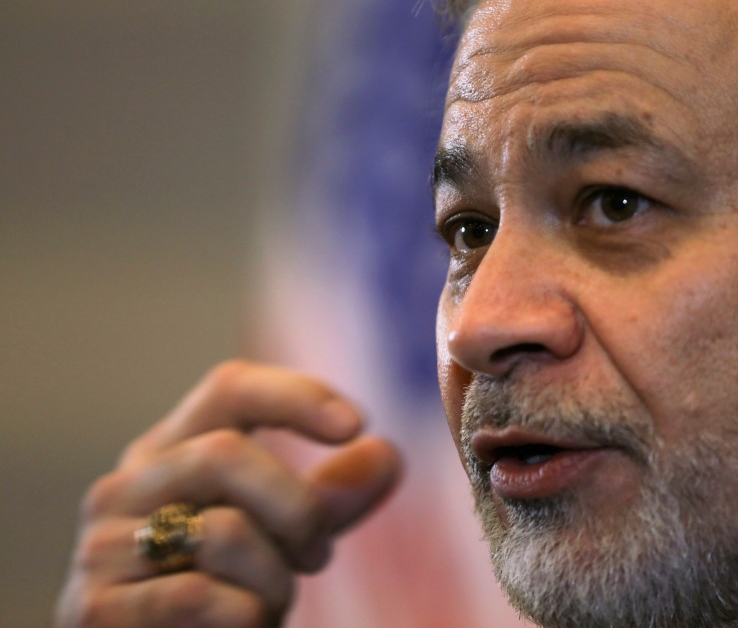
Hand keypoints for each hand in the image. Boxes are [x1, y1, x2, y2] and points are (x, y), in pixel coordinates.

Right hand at [56, 360, 401, 626]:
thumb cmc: (224, 597)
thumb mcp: (283, 540)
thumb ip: (329, 499)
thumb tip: (386, 454)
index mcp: (170, 451)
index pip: (230, 388)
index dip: (296, 396)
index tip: (356, 424)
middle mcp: (125, 486)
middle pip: (226, 454)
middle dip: (297, 508)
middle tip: (318, 555)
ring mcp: (100, 546)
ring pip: (222, 531)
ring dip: (274, 579)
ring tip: (268, 603)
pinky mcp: (95, 609)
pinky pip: (198, 597)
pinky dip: (245, 619)